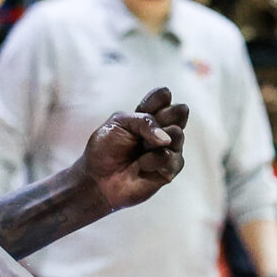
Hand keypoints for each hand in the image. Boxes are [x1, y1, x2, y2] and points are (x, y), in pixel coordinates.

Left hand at [80, 86, 187, 210]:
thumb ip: (144, 122)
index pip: (163, 97)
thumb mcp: (119, 124)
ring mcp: (167, 150)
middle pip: (179, 112)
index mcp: (146, 116)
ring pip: (178, 135)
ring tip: (145, 146)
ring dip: (161, 139)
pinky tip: (142, 165)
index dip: (160, 97)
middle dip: (168, 115)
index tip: (145, 107)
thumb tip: (167, 138)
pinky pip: (173, 159)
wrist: (97, 179)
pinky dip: (156, 160)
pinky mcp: (168, 170)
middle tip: (155, 123)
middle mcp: (160, 131)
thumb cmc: (105, 149)